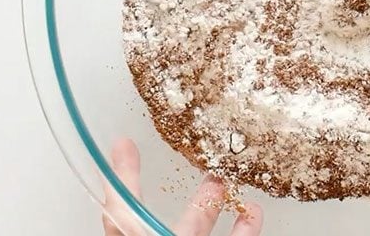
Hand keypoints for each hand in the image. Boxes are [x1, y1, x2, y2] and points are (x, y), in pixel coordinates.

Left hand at [102, 139, 262, 235]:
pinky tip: (252, 212)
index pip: (124, 202)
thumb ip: (126, 194)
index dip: (125, 173)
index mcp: (136, 233)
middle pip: (173, 216)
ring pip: (203, 226)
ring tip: (227, 179)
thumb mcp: (134, 224)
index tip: (126, 143)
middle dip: (191, 187)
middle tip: (203, 160)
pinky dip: (246, 227)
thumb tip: (118, 149)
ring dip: (218, 202)